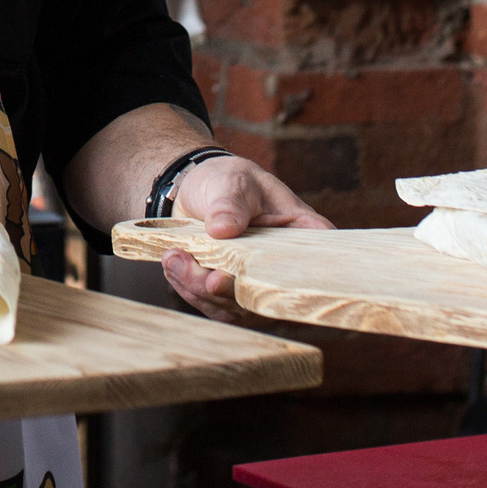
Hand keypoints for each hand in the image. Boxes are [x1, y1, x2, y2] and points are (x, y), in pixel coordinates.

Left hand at [159, 153, 331, 327]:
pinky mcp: (234, 297)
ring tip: (173, 258)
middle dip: (230, 288)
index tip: (254, 276)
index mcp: (303, 233)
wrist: (198, 193)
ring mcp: (259, 285)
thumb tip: (223, 229)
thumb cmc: (227, 181)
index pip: (313, 262)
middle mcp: (285, 266)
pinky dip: (191, 290)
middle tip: (206, 278)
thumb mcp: (232, 183)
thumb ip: (230, 204)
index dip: (291, 278)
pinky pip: (215, 306)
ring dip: (201, 288)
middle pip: (266, 291)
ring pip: (236, 306)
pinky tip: (174, 267)